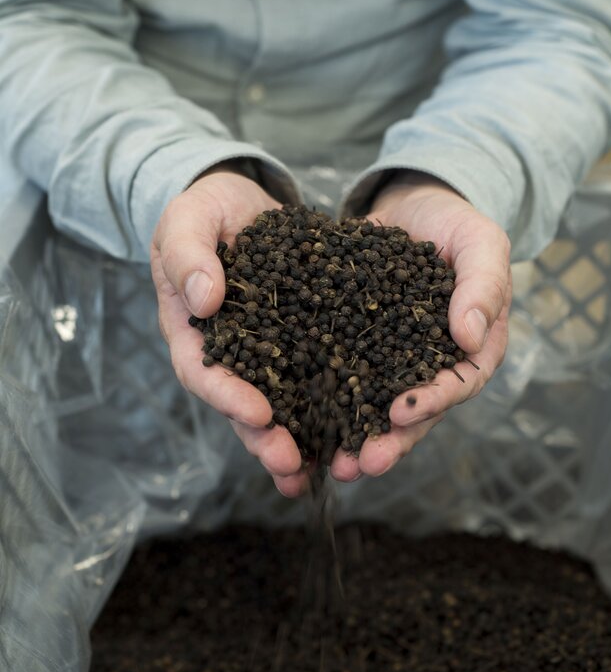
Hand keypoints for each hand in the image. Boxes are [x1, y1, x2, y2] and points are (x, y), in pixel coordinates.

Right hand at [150, 168, 308, 495]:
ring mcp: (265, 352)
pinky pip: (317, 376)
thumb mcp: (188, 219)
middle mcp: (228, 353)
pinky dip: (334, 404)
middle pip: (242, 405)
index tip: (258, 414)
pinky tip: (362, 428)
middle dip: (266, 439)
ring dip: (300, 439)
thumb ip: (188, 254)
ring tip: (326, 471)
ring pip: (281, 404)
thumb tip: (204, 299)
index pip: (203, 372)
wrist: (239, 200)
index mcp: (192, 331)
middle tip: (292, 464)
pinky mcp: (300, 341)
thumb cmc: (203, 209)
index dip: (228, 397)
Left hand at [329, 173, 511, 482]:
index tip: (400, 415)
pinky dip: (321, 400)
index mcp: (471, 350)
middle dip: (387, 441)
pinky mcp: (355, 346)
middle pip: (413, 412)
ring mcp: (391, 360)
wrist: (415, 204)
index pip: (457, 384)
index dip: (430, 403)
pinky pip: (338, 376)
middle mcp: (430, 365)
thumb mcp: (481, 243)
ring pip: (372, 406)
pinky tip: (295, 421)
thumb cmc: (459, 223)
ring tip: (328, 464)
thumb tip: (471, 338)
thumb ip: (483, 285)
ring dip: (352, 436)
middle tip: (360, 465)